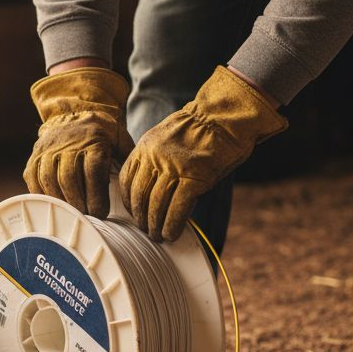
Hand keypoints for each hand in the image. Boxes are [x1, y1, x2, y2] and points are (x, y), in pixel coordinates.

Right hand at [23, 66, 132, 216]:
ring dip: (61, 201)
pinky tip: (54, 205)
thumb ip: (127, 161)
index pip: (93, 171)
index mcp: (93, 139)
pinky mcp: (35, 155)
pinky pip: (34, 178)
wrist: (75, 110)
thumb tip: (134, 188)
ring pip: (50, 179)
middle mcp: (68, 142)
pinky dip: (42, 195)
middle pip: (69, 178)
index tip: (101, 213)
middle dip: (78, 203)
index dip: (96, 196)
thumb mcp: (120, 140)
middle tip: (86, 218)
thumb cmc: (103, 132)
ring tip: (72, 214)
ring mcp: (48, 148)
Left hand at [120, 66, 286, 241]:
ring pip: (156, 205)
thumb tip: (152, 187)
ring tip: (158, 236)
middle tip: (145, 230)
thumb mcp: (167, 137)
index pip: (127, 179)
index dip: (128, 200)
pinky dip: (172, 225)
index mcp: (145, 146)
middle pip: (140, 195)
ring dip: (155, 225)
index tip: (133, 212)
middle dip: (141, 217)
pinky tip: (172, 234)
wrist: (225, 115)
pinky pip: (177, 208)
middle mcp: (155, 157)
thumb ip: (155, 158)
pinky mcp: (194, 177)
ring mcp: (174, 168)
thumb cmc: (201, 128)